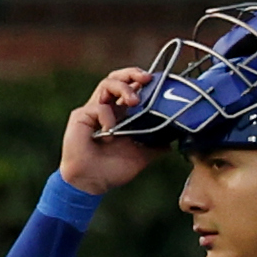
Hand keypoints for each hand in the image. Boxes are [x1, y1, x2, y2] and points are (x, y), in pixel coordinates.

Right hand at [57, 65, 158, 194]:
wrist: (91, 184)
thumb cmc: (112, 170)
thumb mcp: (142, 156)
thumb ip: (157, 145)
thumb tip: (174, 137)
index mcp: (121, 115)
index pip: (131, 88)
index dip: (143, 81)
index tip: (159, 82)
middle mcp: (108, 108)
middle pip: (118, 77)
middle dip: (132, 73)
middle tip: (147, 78)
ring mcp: (93, 110)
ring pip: (106, 83)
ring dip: (124, 88)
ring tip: (134, 101)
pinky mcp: (81, 116)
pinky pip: (99, 108)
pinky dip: (108, 118)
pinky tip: (109, 135)